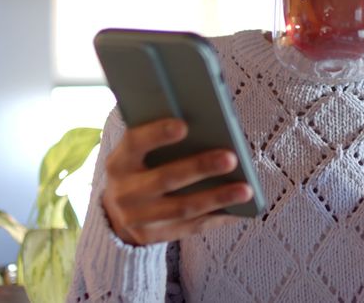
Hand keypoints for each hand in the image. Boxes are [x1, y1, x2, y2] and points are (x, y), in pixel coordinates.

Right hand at [101, 118, 251, 245]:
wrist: (117, 212)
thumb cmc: (140, 169)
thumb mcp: (138, 154)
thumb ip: (159, 141)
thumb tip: (208, 127)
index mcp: (119, 161)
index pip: (135, 143)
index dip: (157, 134)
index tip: (184, 125)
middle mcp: (124, 192)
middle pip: (166, 179)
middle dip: (200, 167)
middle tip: (231, 158)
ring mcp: (136, 219)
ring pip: (182, 208)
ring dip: (217, 198)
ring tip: (246, 190)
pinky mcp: (152, 237)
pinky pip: (189, 227)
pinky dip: (216, 217)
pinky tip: (239, 210)